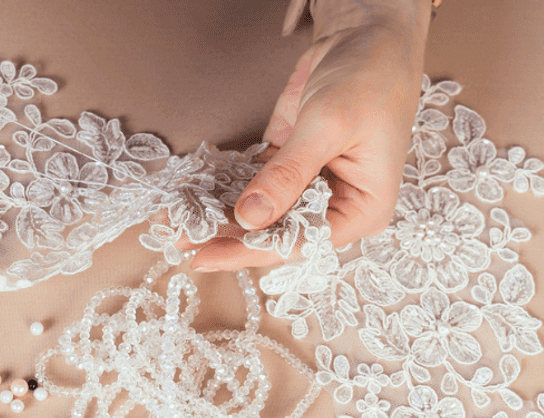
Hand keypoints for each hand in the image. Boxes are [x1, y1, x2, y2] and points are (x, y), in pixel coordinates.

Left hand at [185, 0, 431, 269]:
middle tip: (178, 242)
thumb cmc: (369, 76)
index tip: (206, 257)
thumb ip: (288, 174)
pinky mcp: (287, 166)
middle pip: (275, 234)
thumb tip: (250, 216)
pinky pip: (252, 186)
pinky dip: (222, 191)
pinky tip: (190, 198)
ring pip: (259, 214)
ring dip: (218, 217)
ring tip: (174, 225)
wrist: (368, 35)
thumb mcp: (328, 126)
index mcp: (363, 209)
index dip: (250, 252)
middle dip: (226, 238)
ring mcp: (310, 187)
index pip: (300, 243)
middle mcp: (336, 206)